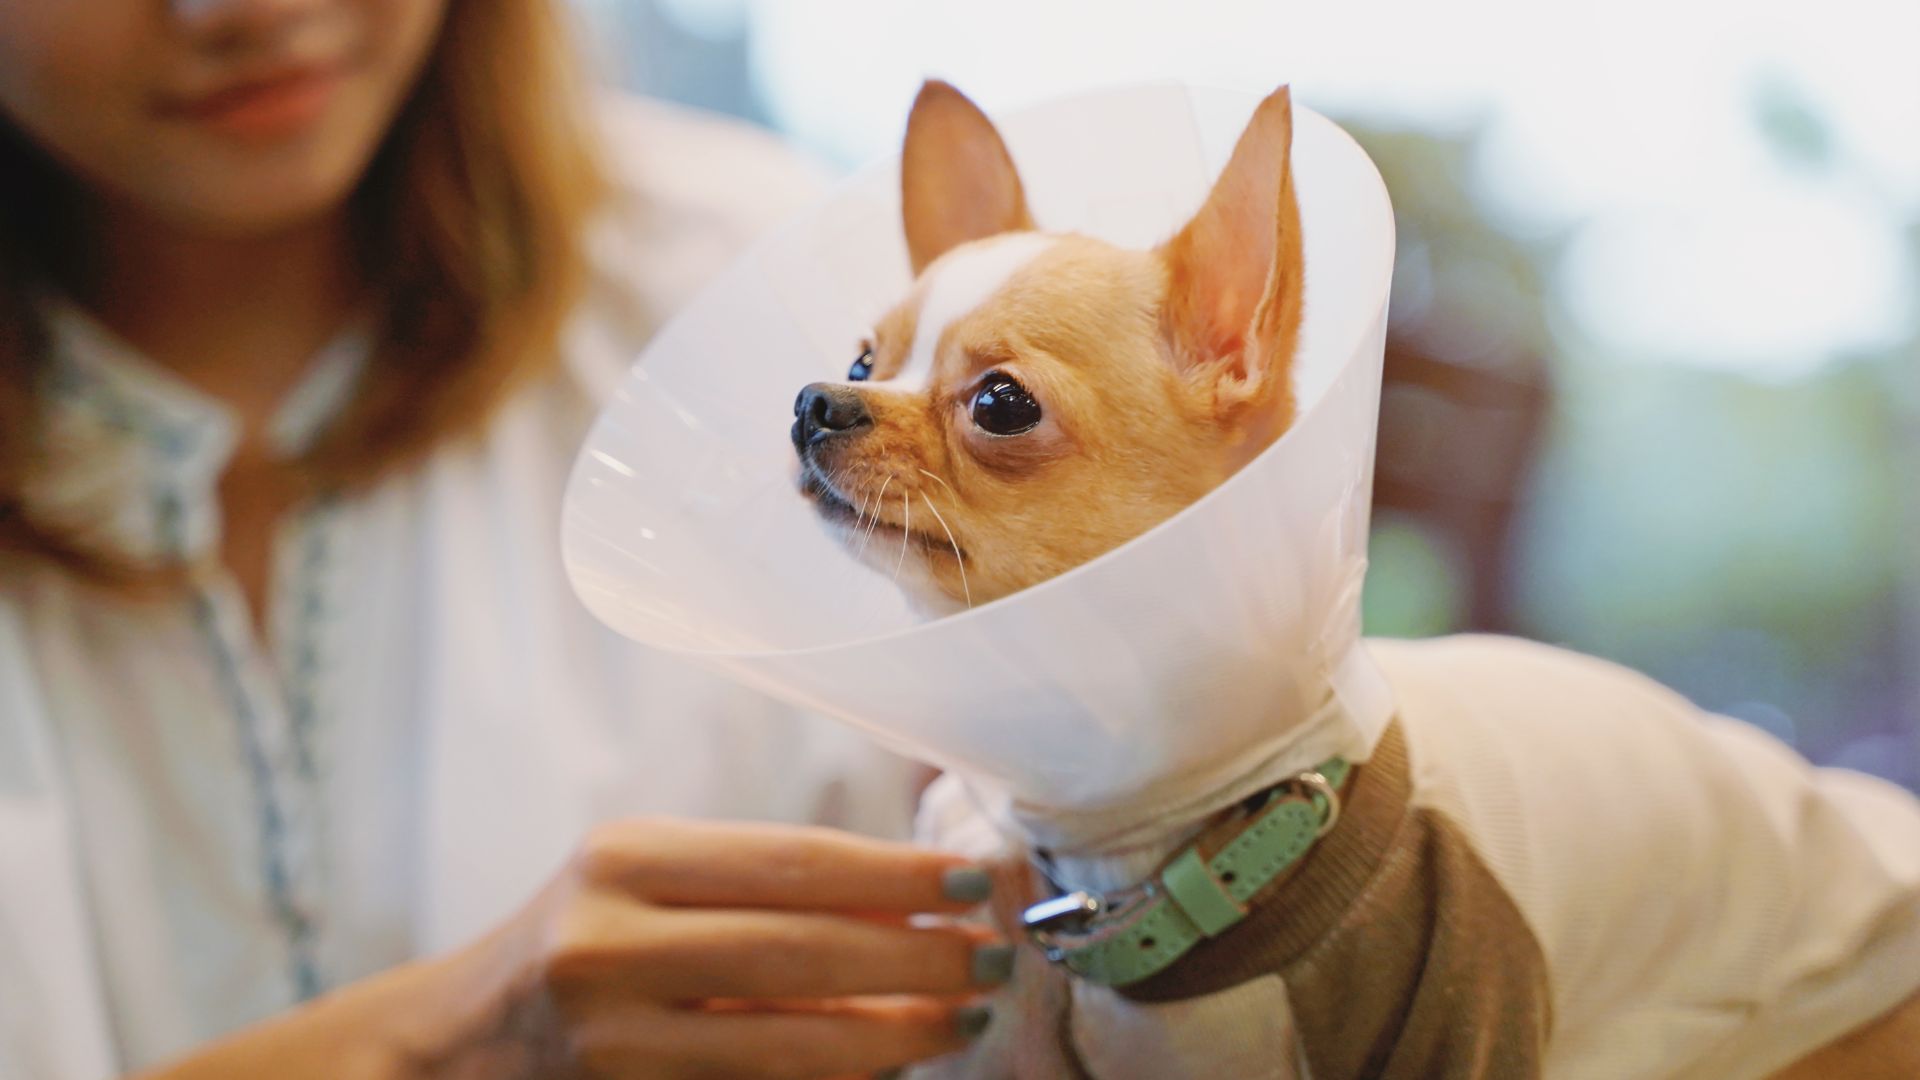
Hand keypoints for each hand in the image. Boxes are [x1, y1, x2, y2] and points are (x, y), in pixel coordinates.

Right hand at [452, 817, 1007, 1078]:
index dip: (900, 874)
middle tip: (990, 957)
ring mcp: (613, 1043)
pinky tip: (888, 1066)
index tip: (976, 882)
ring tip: (961, 1017)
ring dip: (895, 1034)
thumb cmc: (581, 939)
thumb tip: (917, 892)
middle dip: (918, 957)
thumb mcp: (650, 880)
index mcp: (625, 860)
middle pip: (804, 952)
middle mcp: (609, 946)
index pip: (794, 861)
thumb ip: (765, 883)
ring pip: (791, 1044)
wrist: (457, 1045)